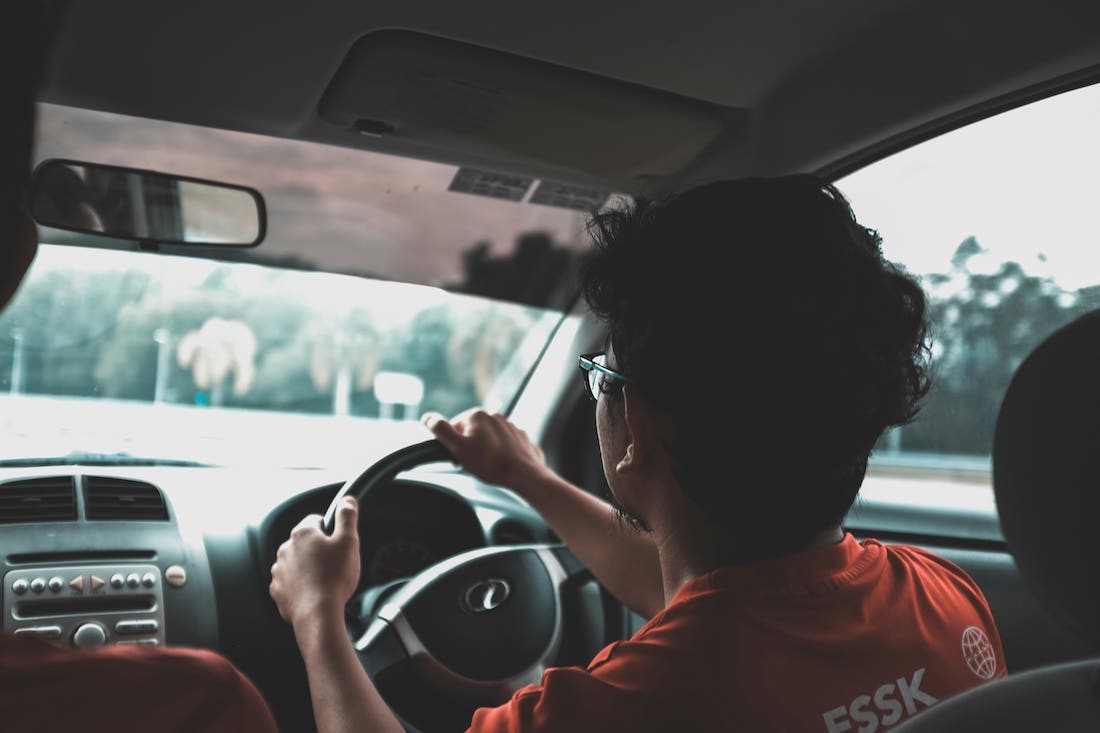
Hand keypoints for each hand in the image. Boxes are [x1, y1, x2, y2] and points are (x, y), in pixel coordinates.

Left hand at [269, 496, 359, 630]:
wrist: (318, 613)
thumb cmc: (334, 578)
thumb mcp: (349, 541)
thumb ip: (347, 516)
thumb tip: (347, 500)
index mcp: (303, 533)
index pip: (316, 520)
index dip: (330, 530)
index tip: (338, 542)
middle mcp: (286, 548)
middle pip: (306, 542)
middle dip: (319, 550)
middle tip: (335, 563)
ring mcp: (279, 570)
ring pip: (297, 562)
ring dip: (308, 567)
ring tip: (325, 580)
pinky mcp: (278, 590)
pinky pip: (290, 582)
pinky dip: (300, 585)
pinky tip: (314, 592)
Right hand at [422, 409, 548, 491]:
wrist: (523, 474)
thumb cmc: (490, 463)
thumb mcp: (458, 447)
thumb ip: (441, 430)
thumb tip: (427, 417)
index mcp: (476, 415)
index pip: (454, 428)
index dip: (453, 446)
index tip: (458, 459)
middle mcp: (494, 416)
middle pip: (472, 432)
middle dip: (470, 447)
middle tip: (473, 464)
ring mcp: (510, 426)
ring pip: (489, 439)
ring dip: (486, 450)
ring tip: (488, 466)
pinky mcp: (521, 437)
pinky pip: (505, 445)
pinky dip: (502, 453)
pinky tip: (502, 465)